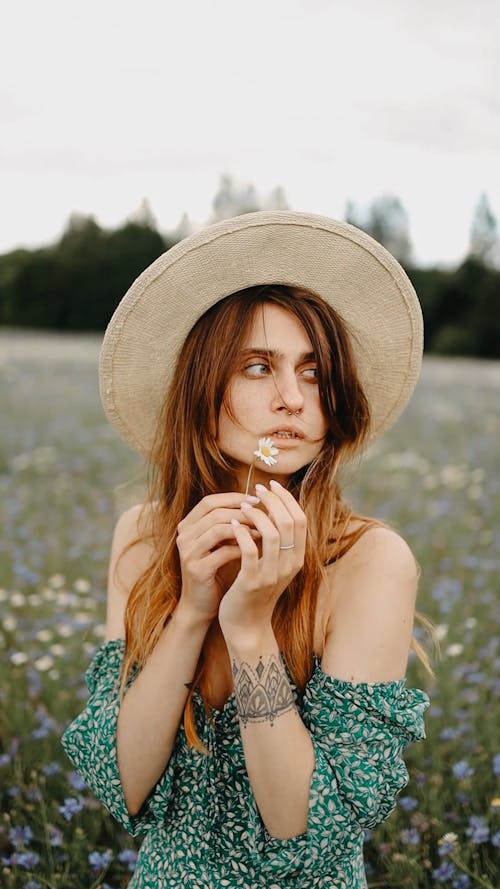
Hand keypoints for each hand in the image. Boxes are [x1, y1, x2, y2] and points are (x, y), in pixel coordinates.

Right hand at [176, 493, 260, 623]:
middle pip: (214, 512)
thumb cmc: (215, 571)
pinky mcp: (197, 570)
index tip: (256, 500)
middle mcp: (184, 536)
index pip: (209, 502)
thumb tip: (257, 505)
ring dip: (243, 529)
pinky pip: (223, 552)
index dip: (233, 498)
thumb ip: (230, 525)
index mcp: (187, 526)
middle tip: (263, 515)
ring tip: (262, 532)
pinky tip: (255, 551)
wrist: (200, 605)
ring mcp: (188, 553)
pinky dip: (241, 549)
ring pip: (218, 529)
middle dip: (241, 512)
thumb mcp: (220, 544)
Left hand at [218, 480, 306, 643]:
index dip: (287, 499)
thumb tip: (273, 507)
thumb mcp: (273, 564)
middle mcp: (289, 565)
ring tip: (243, 506)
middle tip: (257, 490)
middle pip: (289, 523)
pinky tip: (232, 524)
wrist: (246, 625)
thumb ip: (277, 540)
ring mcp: (272, 574)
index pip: (300, 520)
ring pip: (272, 534)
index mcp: (297, 558)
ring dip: (257, 515)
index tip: (270, 486)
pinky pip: (250, 550)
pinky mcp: (252, 582)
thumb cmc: (256, 590)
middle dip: (273, 501)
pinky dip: (242, 533)